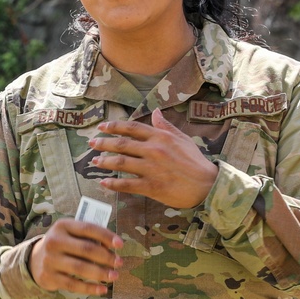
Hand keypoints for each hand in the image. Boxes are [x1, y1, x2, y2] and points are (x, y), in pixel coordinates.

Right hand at [29, 218, 122, 296]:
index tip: (120, 244)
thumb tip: (112, 249)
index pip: (88, 228)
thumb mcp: (70, 234)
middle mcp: (54, 241)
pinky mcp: (49, 277)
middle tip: (119, 263)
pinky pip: (73, 284)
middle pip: (86, 249)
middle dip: (106, 257)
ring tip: (114, 276)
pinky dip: (90, 288)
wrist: (35, 260)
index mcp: (62, 226)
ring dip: (101, 273)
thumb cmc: (62, 245)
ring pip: (80, 268)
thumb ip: (88, 237)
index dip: (106, 236)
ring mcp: (50, 260)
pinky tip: (102, 289)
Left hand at [89, 108, 217, 208]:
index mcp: (160, 137)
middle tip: (92, 144)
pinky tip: (104, 182)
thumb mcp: (182, 139)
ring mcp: (152, 168)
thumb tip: (155, 111)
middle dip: (104, 143)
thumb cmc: (195, 162)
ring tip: (94, 162)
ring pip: (122, 162)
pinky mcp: (152, 186)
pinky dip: (114, 183)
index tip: (102, 126)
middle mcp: (154, 150)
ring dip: (105, 161)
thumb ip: (165, 126)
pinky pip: (128, 184)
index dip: (114, 126)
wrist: (207, 185)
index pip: (132, 128)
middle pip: (122, 144)